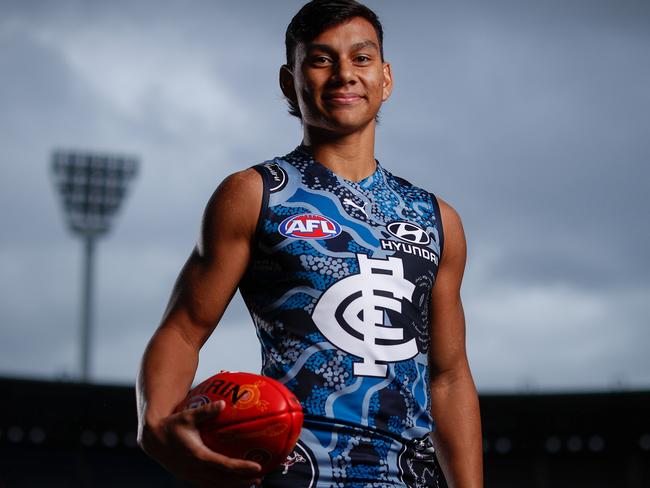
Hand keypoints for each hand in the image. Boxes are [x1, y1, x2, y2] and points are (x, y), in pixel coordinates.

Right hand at [139, 400, 262, 487]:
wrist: (153, 439)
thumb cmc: (172, 425)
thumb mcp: (188, 416)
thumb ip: (206, 411)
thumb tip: (222, 403)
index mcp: (197, 455)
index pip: (224, 465)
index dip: (242, 468)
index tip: (258, 467)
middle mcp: (195, 469)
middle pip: (223, 480)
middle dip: (242, 481)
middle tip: (259, 477)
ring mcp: (192, 475)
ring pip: (216, 485)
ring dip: (233, 485)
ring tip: (251, 482)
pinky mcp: (189, 476)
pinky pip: (208, 485)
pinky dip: (222, 485)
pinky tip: (232, 483)